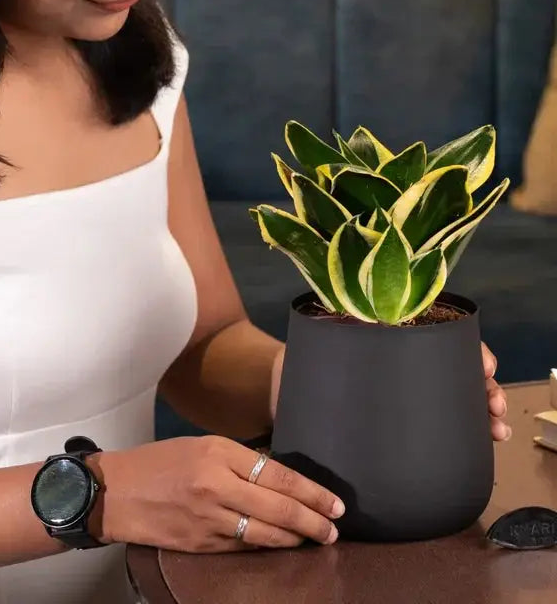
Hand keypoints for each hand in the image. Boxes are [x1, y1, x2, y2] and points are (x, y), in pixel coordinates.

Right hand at [90, 435, 343, 552]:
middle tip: (335, 527)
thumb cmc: (157, 462)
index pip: (277, 473)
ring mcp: (209, 518)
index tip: (334, 503)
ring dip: (295, 539)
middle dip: (313, 520)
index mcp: (218, 452)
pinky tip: (281, 546)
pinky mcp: (200, 544)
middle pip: (278, 508)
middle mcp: (216, 484)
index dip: (310, 492)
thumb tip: (276, 476)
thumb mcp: (199, 445)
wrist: (115, 492)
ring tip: (316, 539)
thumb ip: (237, 460)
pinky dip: (266, 547)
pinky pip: (243, 548)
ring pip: (265, 534)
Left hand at [272, 342, 510, 440]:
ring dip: (483, 408)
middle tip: (493, 404)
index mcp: (384, 339)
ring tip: (496, 428)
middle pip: (454, 367)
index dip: (465, 348)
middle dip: (483, 384)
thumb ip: (315, 355)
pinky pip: (440, 421)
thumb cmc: (295, 364)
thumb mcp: (306, 354)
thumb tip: (327, 359)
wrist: (280, 389)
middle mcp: (399, 361)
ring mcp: (401, 391)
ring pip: (454, 394)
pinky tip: (487, 440)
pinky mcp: (399, 421)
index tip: (483, 365)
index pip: (436, 335)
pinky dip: (466, 429)